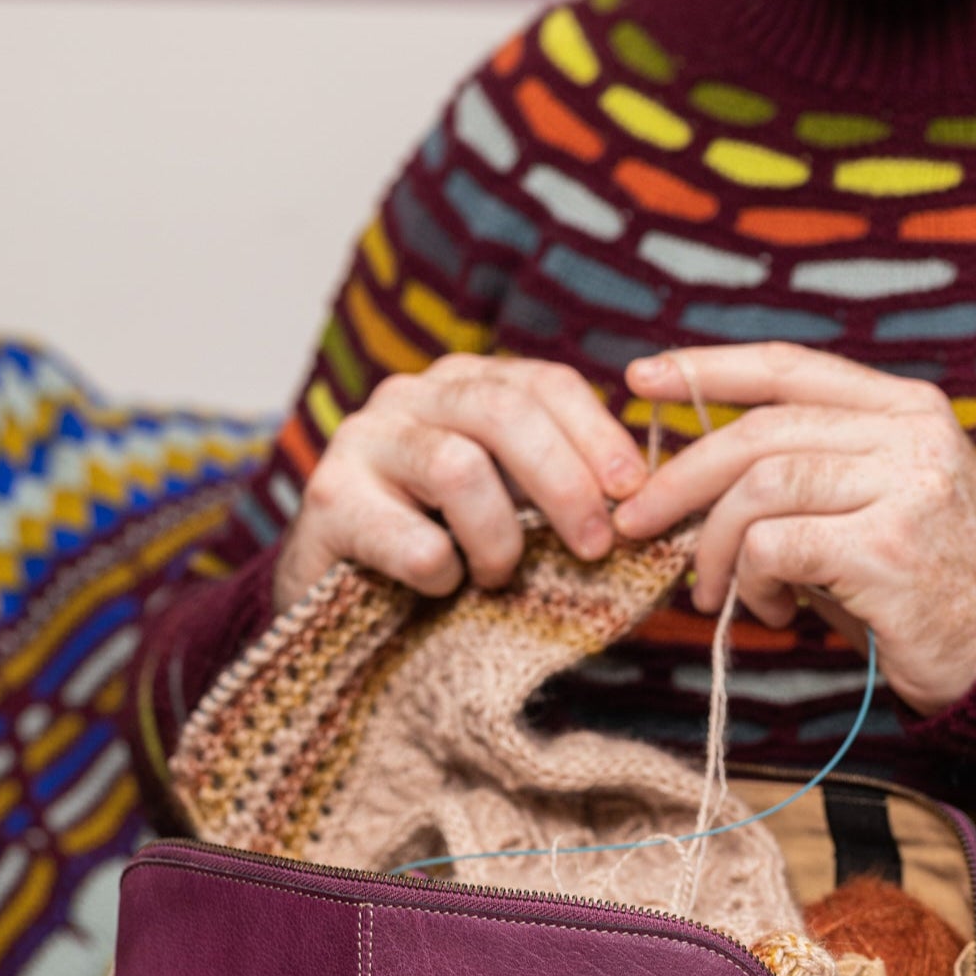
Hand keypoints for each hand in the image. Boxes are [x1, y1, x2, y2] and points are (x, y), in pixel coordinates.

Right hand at [274, 355, 647, 611]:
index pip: (543, 382)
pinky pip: (413, 541)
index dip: (597, 434)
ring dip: (498, 538)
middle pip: (505, 414)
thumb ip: (559, 484)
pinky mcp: (328, 501)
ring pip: (458, 468)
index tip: (633, 491)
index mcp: (463, 385)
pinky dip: (444, 575)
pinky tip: (441, 588)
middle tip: (594, 545)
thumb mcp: (507, 502)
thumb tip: (647, 496)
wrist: (333, 593)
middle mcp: (408, 396)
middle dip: (564, 484)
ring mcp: (362, 442)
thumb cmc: (442, 545)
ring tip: (497, 574)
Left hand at [610, 345, 975, 716]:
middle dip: (681, 477)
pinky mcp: (888, 548)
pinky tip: (768, 611)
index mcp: (905, 408)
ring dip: (713, 546)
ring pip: (759, 489)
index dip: (707, 368)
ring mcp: (904, 486)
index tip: (640, 377)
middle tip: (635, 521)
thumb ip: (802, 474)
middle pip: (759, 431)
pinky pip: (776, 546)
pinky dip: (752, 581)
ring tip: (712, 592)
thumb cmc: (920, 588)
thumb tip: (687, 474)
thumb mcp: (869, 507)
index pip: (787, 367)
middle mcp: (909, 434)